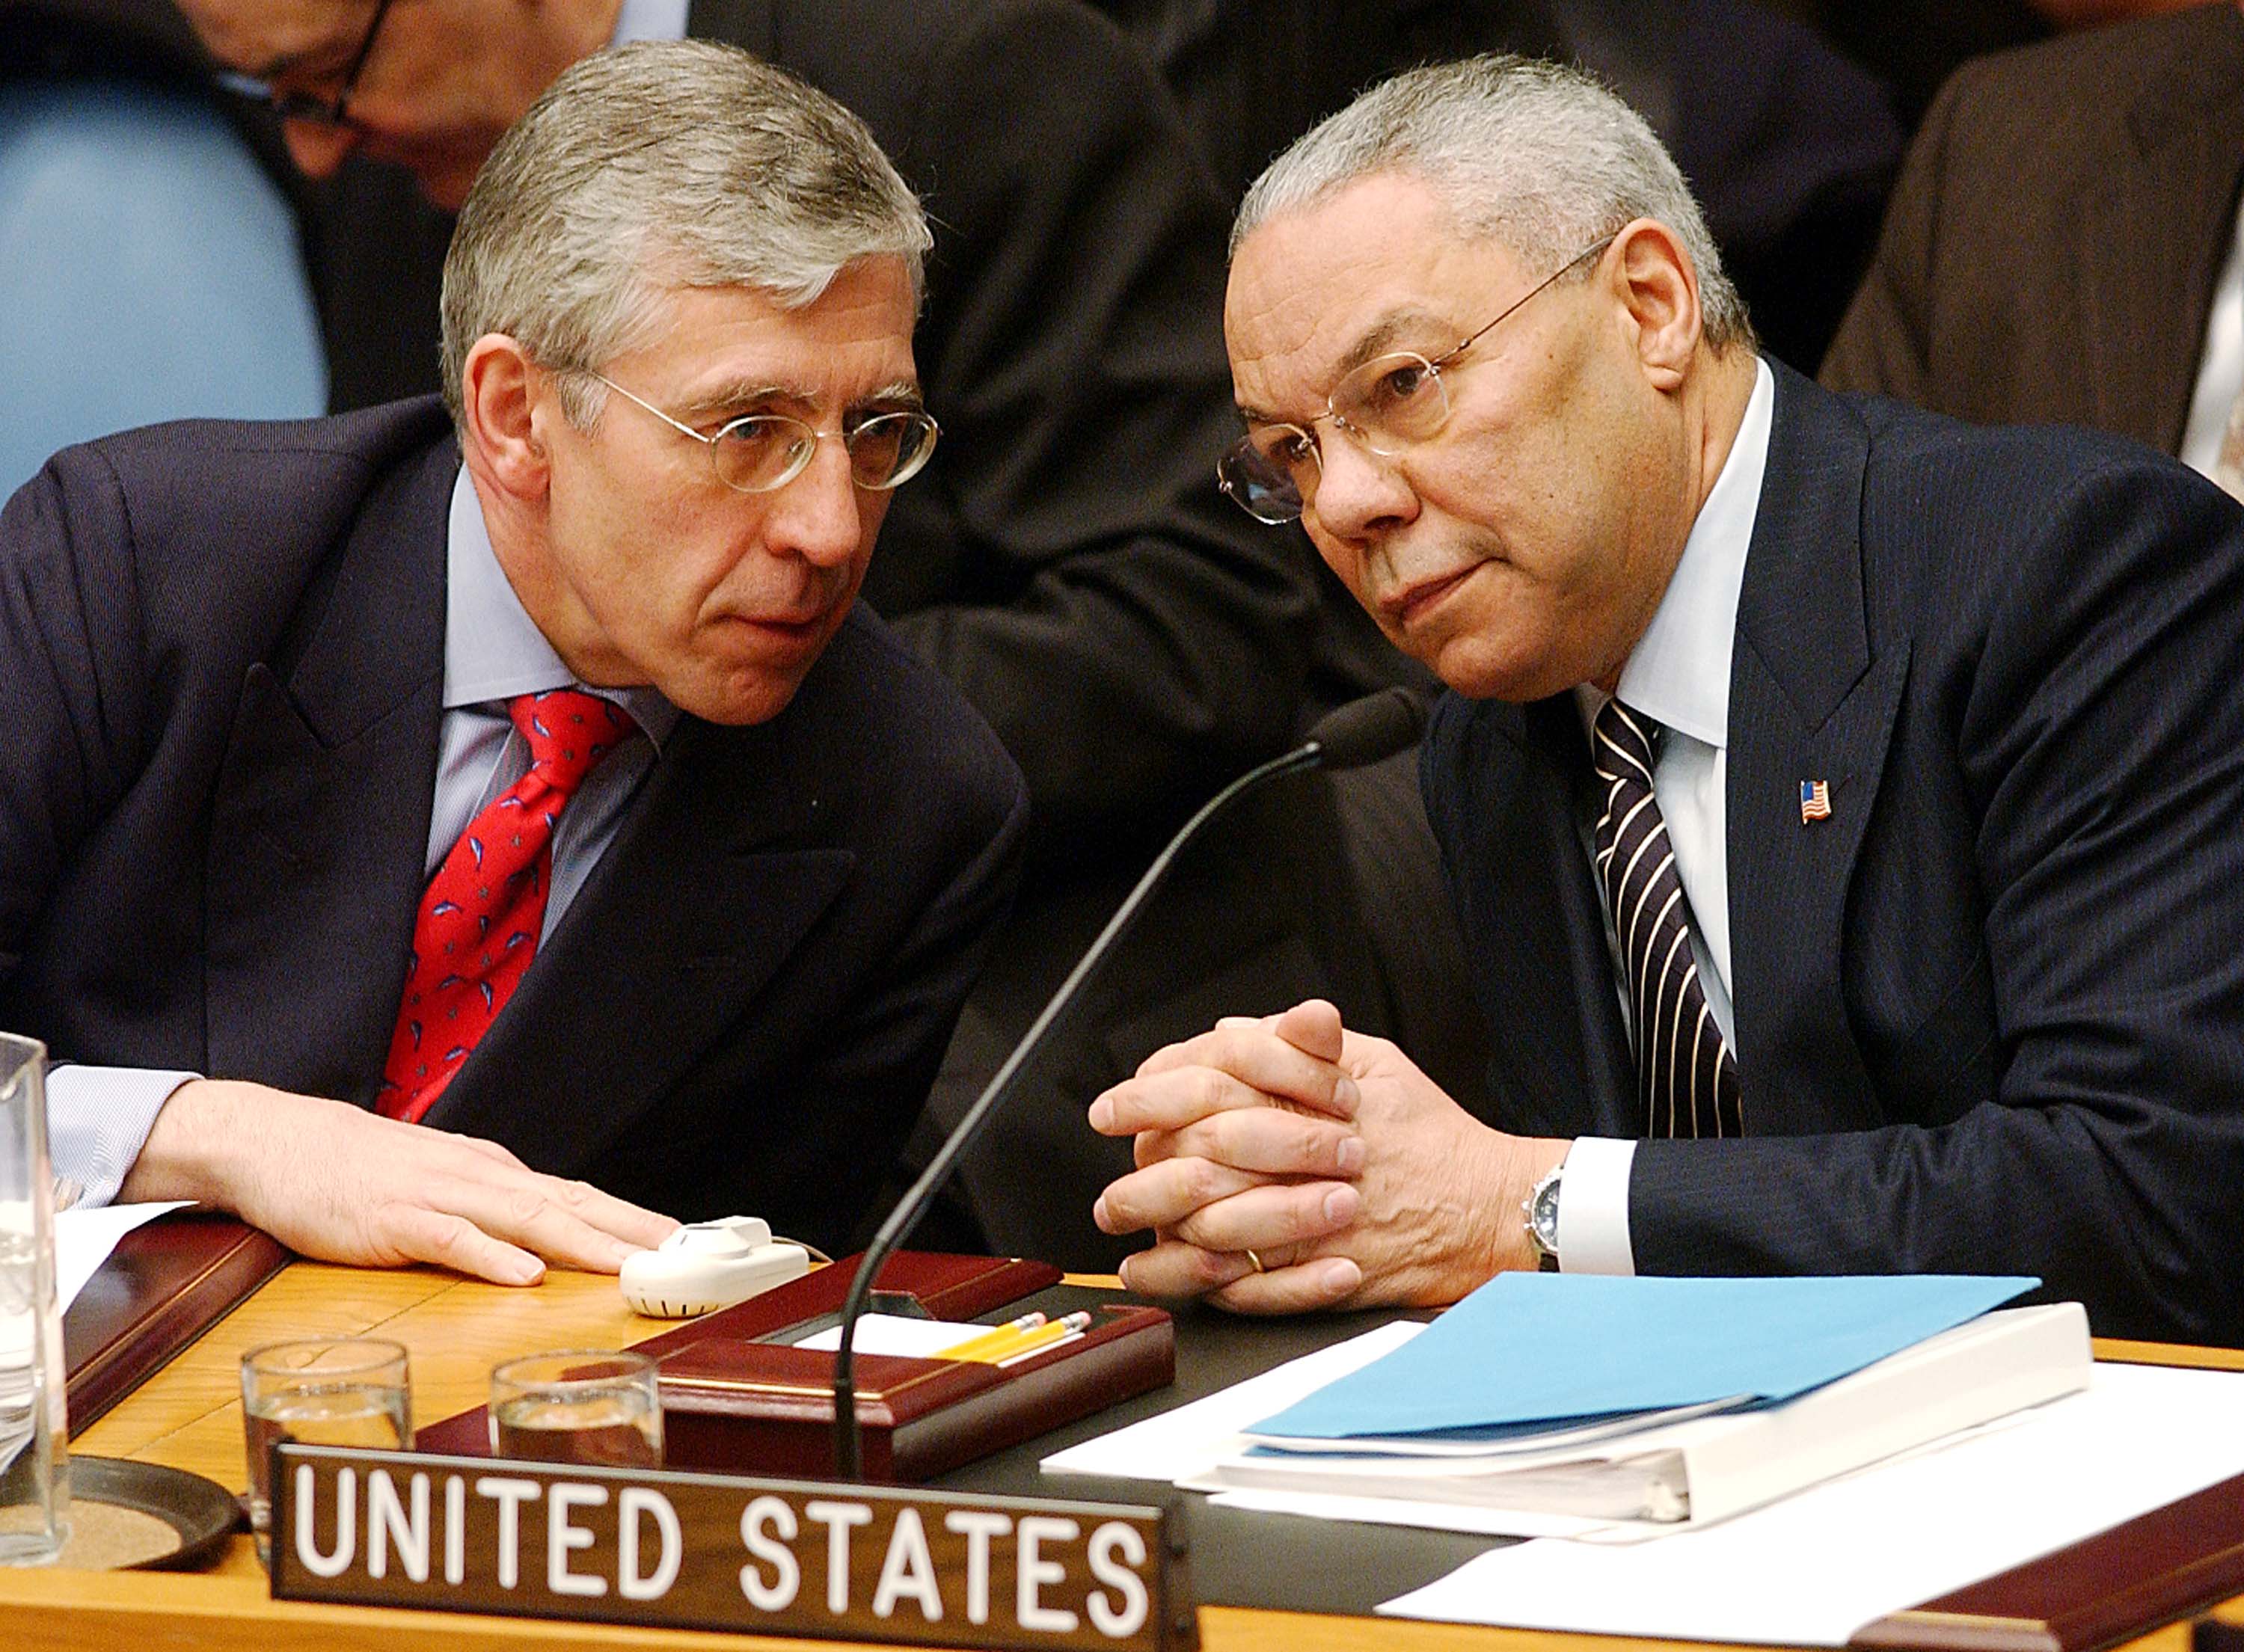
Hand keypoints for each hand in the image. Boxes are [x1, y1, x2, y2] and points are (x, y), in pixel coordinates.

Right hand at [118, 1079, 678, 1284]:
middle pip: (570, 1203)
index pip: (579, 1196)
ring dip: (582, 1242)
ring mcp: (439, 1195)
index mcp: (495, 1175)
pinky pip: (451, 1239)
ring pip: (525, 1217)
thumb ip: (492, 1210)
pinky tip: (526, 1274)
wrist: (281, 1140)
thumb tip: (547, 1241)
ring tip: (630, 1263)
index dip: (632, 1219)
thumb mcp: (442, 1184)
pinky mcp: (394, 1220)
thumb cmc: (363, 1170)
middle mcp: (480, 1178)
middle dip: (629, 1230)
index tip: (685, 1243)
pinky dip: (491, 1256)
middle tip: (683, 1254)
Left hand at [1088, 1000, 1565, 1312]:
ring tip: (1118, 1222)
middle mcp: (1305, 1156)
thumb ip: (1300, 1045)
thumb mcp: (1374, 1062)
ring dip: (1154, 1222)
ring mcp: (1312, 1219)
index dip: (1150, 1093)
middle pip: (1197, 1152)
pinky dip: (1190, 1280)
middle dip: (1139, 1167)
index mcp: (1310, 1097)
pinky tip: (1156, 1271)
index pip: (1208, 1082)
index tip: (1113, 1106)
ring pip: (1211, 1220)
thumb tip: (1230, 1030)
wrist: (1491, 1203)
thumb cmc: (1430, 1132)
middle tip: (1106, 1175)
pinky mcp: (1321, 1272)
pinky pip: (1240, 1282)